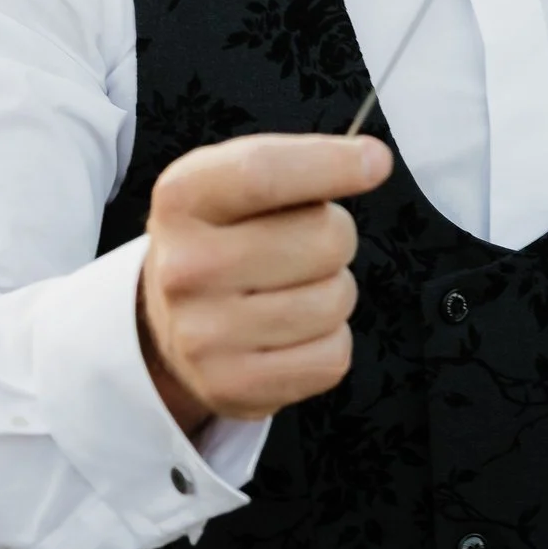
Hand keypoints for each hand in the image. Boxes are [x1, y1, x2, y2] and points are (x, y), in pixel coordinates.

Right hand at [138, 133, 392, 432]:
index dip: (332, 164)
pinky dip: (329, 342)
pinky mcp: (231, 387)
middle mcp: (184, 268)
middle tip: (301, 246)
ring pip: (336, 300)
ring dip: (333, 291)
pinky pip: (333, 356)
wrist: (170, 322)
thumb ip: (300, 162)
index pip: (263, 173)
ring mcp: (203, 336)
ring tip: (291, 290)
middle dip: (336, 237)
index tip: (376, 162)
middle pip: (325, 240)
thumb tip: (373, 161)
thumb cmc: (227, 236)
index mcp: (182, 199)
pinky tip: (291, 333)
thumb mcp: (237, 180)